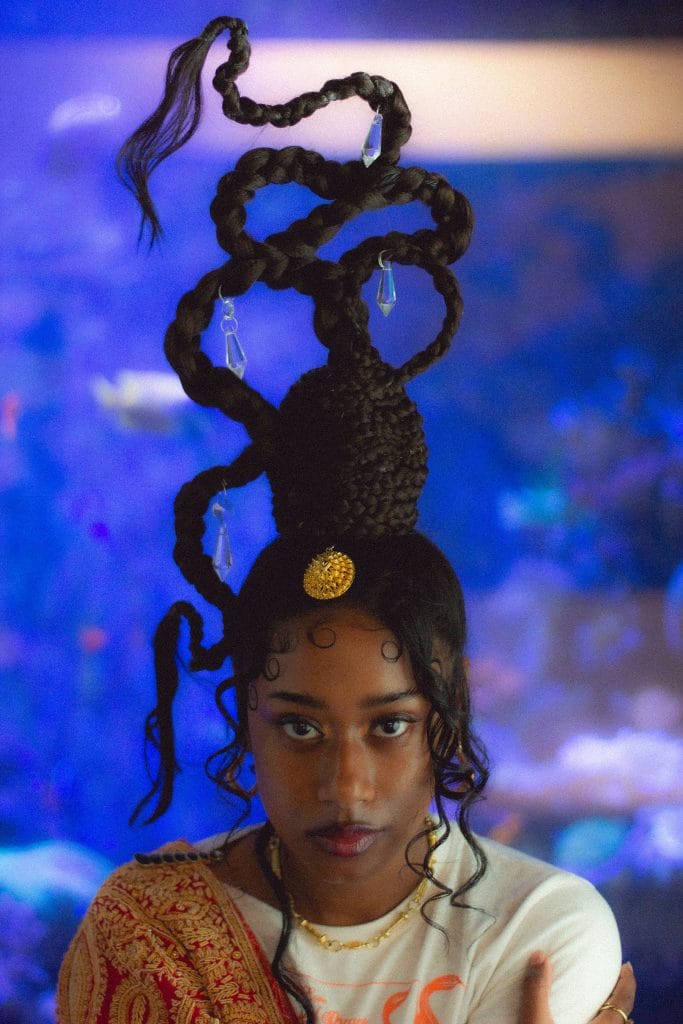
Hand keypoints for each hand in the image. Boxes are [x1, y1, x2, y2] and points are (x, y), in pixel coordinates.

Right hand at [518, 953, 635, 1023]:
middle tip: (615, 981)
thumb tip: (540, 955)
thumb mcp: (536, 1021)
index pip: (623, 1003)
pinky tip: (583, 1021)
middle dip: (620, 999)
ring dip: (610, 1016)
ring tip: (603, 1003)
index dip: (627, 984)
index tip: (627, 966)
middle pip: (622, 1019)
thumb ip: (537, 991)